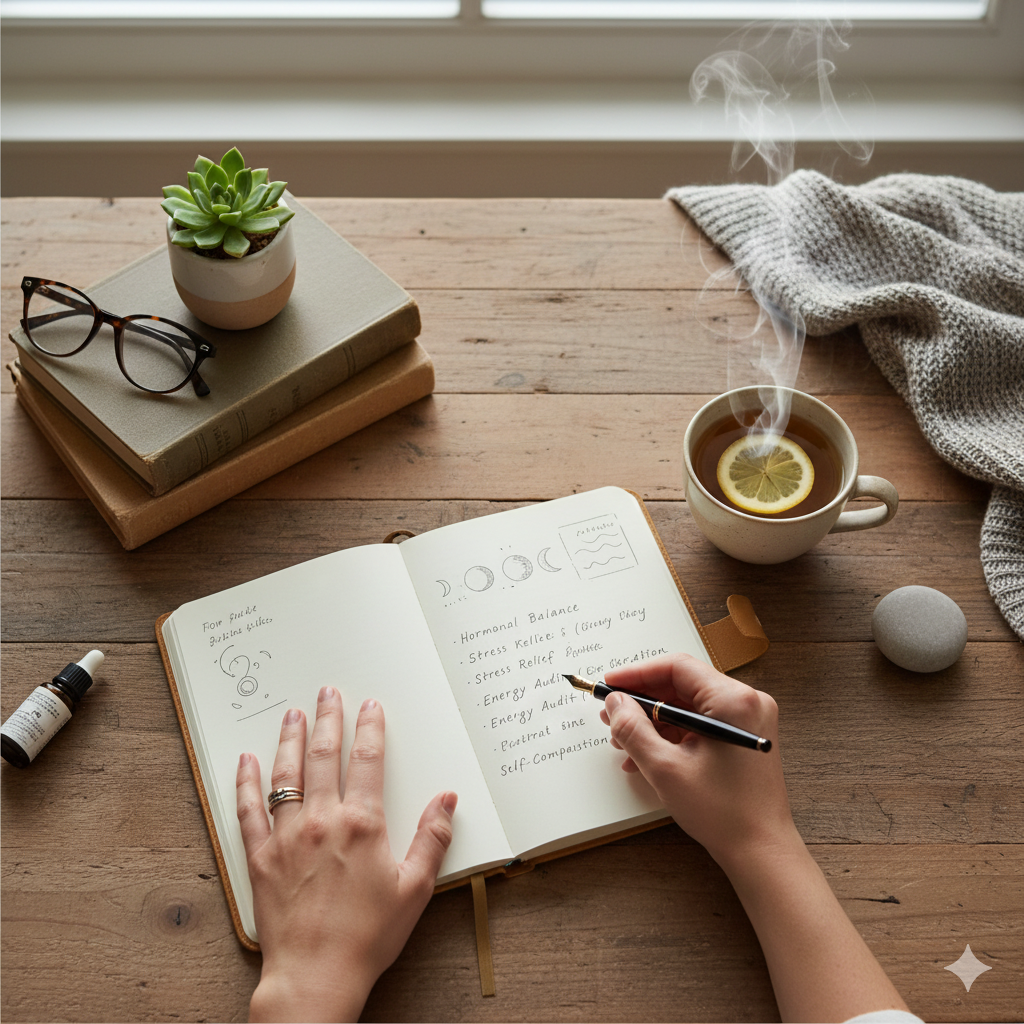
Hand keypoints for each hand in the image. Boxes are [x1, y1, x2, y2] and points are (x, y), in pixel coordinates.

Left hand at [236, 686, 456, 1022]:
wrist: (316, 976)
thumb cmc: (367, 937)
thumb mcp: (415, 888)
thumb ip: (432, 838)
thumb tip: (446, 799)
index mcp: (361, 824)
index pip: (367, 760)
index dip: (370, 728)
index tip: (370, 707)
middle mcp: (322, 821)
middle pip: (324, 755)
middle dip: (328, 719)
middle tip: (327, 694)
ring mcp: (286, 837)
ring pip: (286, 774)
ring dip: (289, 739)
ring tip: (292, 715)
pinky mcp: (260, 858)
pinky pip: (249, 810)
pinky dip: (246, 783)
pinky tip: (246, 761)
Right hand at [602, 654, 911, 1019]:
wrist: (761, 850)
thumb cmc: (723, 812)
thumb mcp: (665, 768)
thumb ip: (633, 729)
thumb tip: (615, 702)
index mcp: (733, 700)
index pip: (676, 668)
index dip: (636, 674)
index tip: (609, 685)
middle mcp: (746, 701)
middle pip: (682, 685)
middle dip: (643, 701)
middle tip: (611, 713)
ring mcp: (747, 719)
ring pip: (689, 705)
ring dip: (654, 720)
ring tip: (624, 739)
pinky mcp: (743, 736)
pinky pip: (700, 723)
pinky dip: (672, 734)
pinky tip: (646, 753)